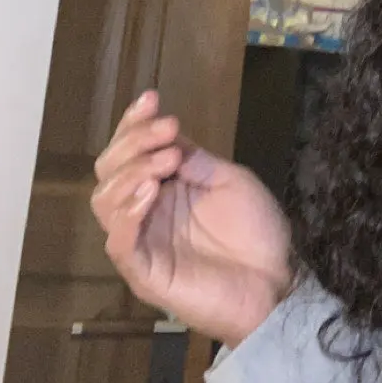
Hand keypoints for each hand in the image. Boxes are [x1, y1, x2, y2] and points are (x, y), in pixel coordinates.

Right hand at [92, 91, 294, 347]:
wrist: (276, 283)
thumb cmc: (256, 233)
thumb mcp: (228, 181)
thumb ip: (194, 159)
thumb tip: (166, 131)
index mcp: (161, 187)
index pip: (129, 151)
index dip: (133, 124)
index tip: (152, 99)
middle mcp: (143, 212)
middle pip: (108, 171)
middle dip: (132, 143)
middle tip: (168, 132)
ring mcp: (141, 242)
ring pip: (105, 202)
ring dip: (131, 172)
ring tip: (166, 160)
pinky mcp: (144, 273)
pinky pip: (119, 243)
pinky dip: (128, 213)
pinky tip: (152, 191)